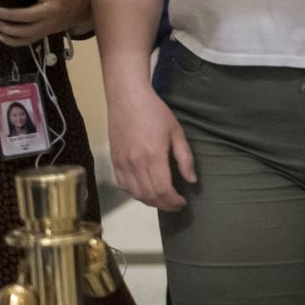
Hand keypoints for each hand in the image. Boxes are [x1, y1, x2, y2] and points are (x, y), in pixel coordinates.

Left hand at [0, 0, 90, 44]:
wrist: (83, 8)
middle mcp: (50, 9)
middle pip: (28, 15)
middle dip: (8, 14)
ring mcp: (48, 24)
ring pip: (26, 31)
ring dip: (8, 29)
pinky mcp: (46, 33)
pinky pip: (28, 41)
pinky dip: (13, 41)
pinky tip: (1, 35)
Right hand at [108, 85, 195, 210]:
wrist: (127, 99)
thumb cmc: (156, 113)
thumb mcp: (177, 133)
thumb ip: (185, 158)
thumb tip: (191, 181)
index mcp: (153, 157)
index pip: (163, 190)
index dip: (173, 201)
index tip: (183, 202)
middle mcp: (134, 165)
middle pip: (149, 195)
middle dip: (164, 204)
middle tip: (175, 205)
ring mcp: (121, 164)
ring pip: (135, 194)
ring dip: (150, 202)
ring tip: (163, 200)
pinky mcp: (114, 162)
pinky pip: (123, 186)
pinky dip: (135, 194)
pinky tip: (145, 192)